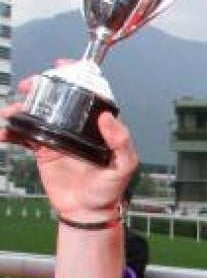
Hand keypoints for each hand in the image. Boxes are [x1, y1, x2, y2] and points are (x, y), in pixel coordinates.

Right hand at [0, 72, 138, 219]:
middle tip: (30, 86)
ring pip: (37, 113)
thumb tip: (106, 116)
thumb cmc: (109, 190)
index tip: (61, 65)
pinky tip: (4, 134)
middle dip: (41, 86)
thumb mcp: (124, 167)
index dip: (75, 76)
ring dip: (21, 108)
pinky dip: (11, 132)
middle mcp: (77, 128)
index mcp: (97, 127)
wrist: (87, 212)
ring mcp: (58, 137)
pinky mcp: (43, 150)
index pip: (88, 94)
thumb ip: (121, 143)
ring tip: (12, 112)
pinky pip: (23, 135)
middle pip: (58, 98)